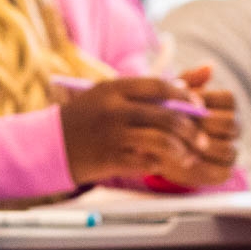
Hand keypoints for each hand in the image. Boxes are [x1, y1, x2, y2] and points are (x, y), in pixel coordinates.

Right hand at [59, 76, 208, 184]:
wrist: (48, 144)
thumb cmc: (83, 118)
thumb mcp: (106, 95)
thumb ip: (143, 90)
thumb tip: (186, 83)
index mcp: (114, 89)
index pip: (160, 86)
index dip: (185, 96)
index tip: (199, 107)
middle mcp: (114, 109)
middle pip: (166, 115)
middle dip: (191, 130)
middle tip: (202, 140)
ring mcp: (111, 135)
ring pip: (161, 140)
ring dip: (181, 150)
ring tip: (188, 156)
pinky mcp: (109, 158)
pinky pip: (146, 162)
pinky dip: (160, 165)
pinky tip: (163, 166)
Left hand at [148, 68, 239, 188]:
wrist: (151, 145)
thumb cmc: (165, 114)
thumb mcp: (171, 95)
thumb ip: (188, 81)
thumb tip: (210, 66)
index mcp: (226, 106)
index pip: (229, 99)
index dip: (206, 101)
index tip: (183, 103)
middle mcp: (234, 127)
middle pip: (232, 124)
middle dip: (204, 124)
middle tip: (180, 124)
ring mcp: (230, 150)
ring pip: (228, 148)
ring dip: (203, 146)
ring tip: (180, 142)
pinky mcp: (222, 171)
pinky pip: (221, 171)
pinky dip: (202, 166)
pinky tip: (183, 159)